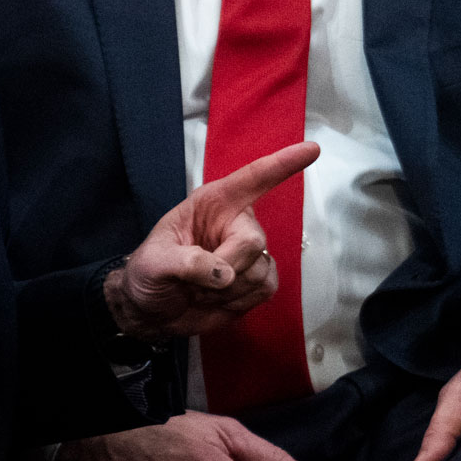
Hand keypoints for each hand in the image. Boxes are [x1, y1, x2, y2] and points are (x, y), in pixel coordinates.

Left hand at [107, 141, 319, 339]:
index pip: (253, 178)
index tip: (312, 149)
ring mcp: (249, 253)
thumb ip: (186, 263)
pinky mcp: (256, 280)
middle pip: (252, 241)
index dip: (283, 163)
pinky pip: (266, 288)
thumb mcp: (154, 262)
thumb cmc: (148, 274)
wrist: (151, 311)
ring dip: (226, 291)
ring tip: (200, 289)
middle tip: (193, 282)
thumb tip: (224, 275)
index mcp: (213, 203)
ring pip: (260, 270)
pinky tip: (218, 300)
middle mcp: (236, 222)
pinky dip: (239, 302)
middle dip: (224, 267)